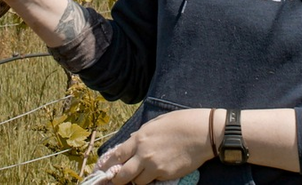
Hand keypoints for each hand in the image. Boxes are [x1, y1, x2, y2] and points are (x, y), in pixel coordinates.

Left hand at [97, 109, 212, 184]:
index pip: (117, 155)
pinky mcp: (165, 174)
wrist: (201, 132)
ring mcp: (153, 165)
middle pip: (121, 174)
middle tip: (116, 181)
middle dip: (117, 180)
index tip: (101, 170)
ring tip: (142, 175)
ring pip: (137, 181)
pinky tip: (156, 175)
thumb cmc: (181, 122)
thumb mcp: (156, 123)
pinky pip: (152, 182)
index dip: (107, 165)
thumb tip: (132, 142)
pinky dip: (151, 180)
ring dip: (137, 180)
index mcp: (140, 137)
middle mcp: (143, 153)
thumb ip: (142, 135)